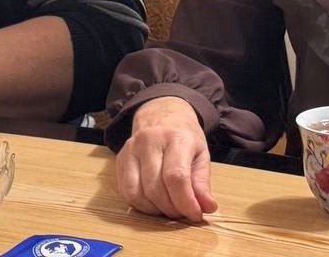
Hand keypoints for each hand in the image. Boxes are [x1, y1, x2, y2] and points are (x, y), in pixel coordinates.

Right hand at [116, 95, 217, 222]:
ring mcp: (132, 149)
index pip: (176, 177)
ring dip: (155, 210)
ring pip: (138, 194)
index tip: (195, 215)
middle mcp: (150, 141)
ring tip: (169, 207)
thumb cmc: (183, 136)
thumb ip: (203, 182)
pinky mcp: (120, 158)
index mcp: (176, 137)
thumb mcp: (201, 154)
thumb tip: (207, 208)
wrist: (161, 113)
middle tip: (183, 212)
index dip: (185, 202)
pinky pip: (126, 192)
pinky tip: (154, 202)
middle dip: (171, 209)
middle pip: (156, 189)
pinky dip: (141, 205)